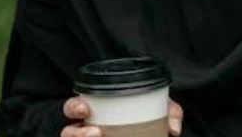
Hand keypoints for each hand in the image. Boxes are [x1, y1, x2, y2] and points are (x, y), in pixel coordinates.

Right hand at [62, 96, 184, 136]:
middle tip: (95, 133)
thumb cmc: (150, 117)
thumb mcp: (160, 109)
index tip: (85, 108)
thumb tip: (173, 130)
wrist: (156, 131)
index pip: (73, 107)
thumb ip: (170, 112)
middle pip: (68, 132)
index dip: (74, 107)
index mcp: (97, 111)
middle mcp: (88, 130)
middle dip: (76, 133)